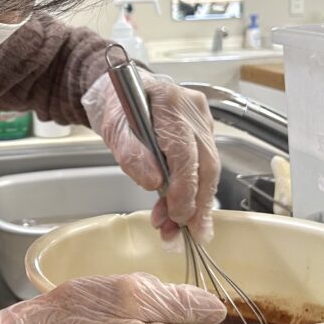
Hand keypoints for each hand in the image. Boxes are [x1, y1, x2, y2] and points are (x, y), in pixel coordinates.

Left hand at [82, 72, 218, 242]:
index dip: (184, 188)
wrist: (123, 90)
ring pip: (209, 169)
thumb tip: (153, 183)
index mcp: (169, 103)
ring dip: (195, 204)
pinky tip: (182, 213)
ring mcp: (202, 120)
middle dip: (197, 204)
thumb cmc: (118, 107)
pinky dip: (194, 192)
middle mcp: (193, 110)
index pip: (185, 152)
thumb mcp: (114, 130)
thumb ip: (132, 154)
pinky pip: (205, 166)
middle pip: (206, 164)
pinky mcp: (204, 132)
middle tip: (185, 233)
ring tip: (176, 230)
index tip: (176, 214)